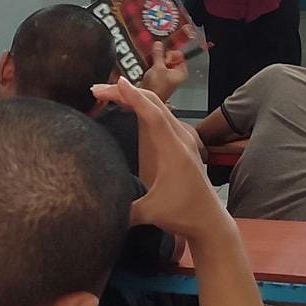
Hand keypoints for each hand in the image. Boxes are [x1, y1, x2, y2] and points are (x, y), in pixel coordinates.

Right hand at [92, 78, 221, 240]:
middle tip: (97, 90)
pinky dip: (143, 105)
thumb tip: (95, 206)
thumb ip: (123, 209)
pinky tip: (129, 107)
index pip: (153, 116)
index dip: (134, 97)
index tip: (116, 83)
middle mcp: (180, 140)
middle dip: (127, 92)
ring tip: (108, 94)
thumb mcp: (151, 214)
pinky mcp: (181, 143)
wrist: (210, 222)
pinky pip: (161, 115)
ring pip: (159, 107)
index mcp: (174, 151)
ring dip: (134, 96)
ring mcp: (183, 140)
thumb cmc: (183, 215)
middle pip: (155, 104)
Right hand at [139, 41, 187, 101]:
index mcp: (181, 71)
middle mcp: (174, 74)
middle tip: (154, 58)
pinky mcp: (156, 78)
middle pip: (168, 58)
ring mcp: (165, 77)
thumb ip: (158, 54)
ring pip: (160, 63)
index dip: (169, 53)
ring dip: (154, 61)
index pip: (178, 55)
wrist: (146, 97)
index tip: (162, 55)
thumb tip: (158, 45)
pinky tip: (145, 66)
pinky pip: (154, 67)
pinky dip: (150, 66)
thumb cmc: (157, 88)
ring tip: (149, 63)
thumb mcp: (158, 67)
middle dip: (160, 56)